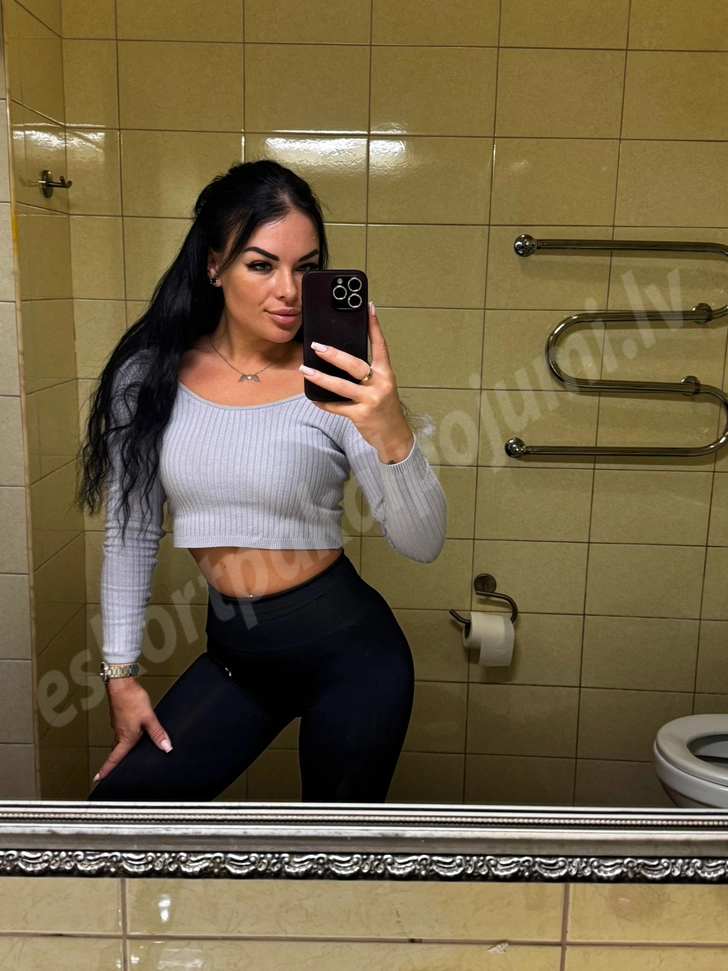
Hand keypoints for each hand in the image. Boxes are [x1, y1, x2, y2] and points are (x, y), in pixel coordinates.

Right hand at [92, 678, 172, 782]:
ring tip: (121, 755)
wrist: (122, 684)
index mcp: (125, 738)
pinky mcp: (118, 717)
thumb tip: (166, 747)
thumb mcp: (149, 718)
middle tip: (109, 771)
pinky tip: (129, 733)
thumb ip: (157, 733)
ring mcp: (117, 725)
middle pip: (115, 752)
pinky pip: (119, 732)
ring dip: (118, 749)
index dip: (106, 770)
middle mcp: (119, 733)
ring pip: (117, 741)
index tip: (98, 779)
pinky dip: (122, 737)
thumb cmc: (132, 700)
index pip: (114, 759)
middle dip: (112, 762)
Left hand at [300, 301, 412, 456]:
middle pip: (355, 365)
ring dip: (321, 378)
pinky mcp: (361, 416)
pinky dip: (323, 402)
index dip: (374, 326)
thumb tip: (340, 357)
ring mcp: (370, 400)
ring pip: (342, 386)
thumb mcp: (381, 386)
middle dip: (334, 354)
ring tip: (305, 370)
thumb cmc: (384, 408)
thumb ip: (367, 373)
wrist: (394, 436)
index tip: (368, 307)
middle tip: (316, 346)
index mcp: (385, 373)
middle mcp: (380, 384)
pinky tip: (313, 397)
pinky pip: (337, 407)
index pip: (380, 345)